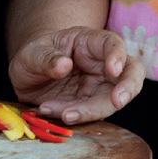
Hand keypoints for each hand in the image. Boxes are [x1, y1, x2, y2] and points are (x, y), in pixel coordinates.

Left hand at [9, 25, 144, 123]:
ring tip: (63, 113)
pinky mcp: (91, 105)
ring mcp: (99, 87)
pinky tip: (50, 111)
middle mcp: (101, 64)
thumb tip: (64, 65)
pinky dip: (74, 116)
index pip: (113, 44)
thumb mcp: (32, 53)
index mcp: (90, 42)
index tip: (113, 69)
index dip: (117, 56)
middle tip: (118, 101)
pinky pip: (91, 114)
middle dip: (128, 87)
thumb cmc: (34, 56)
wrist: (27, 79)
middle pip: (130, 72)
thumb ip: (46, 58)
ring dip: (91, 110)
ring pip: (113, 100)